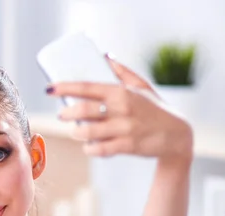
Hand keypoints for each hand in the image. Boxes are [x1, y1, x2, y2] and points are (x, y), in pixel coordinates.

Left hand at [47, 56, 193, 161]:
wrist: (175, 136)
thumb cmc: (155, 110)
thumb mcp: (142, 87)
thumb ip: (123, 72)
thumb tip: (105, 56)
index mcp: (121, 92)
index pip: (87, 87)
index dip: (65, 87)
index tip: (49, 88)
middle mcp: (121, 108)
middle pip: (83, 111)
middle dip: (67, 114)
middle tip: (62, 115)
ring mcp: (124, 128)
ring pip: (88, 132)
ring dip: (77, 133)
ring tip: (76, 131)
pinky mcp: (126, 146)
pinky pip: (99, 150)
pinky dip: (90, 149)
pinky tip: (89, 146)